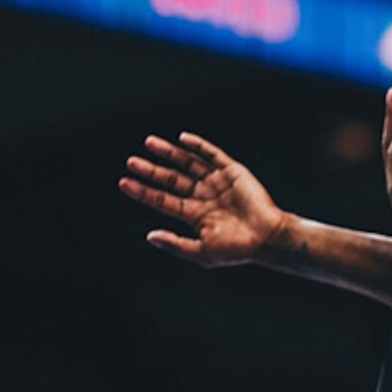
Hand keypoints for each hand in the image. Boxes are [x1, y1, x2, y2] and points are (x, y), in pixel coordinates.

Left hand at [121, 131, 287, 266]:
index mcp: (196, 216)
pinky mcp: (233, 172)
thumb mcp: (201, 252)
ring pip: (188, 164)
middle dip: (152, 171)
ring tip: (149, 143)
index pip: (164, 200)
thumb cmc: (237, 250)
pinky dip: (198, 146)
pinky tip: (182, 139)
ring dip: (169, 154)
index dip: (144, 192)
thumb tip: (150, 236)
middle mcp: (204, 197)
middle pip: (172, 180)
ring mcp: (218, 183)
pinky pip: (212, 155)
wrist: (267, 238)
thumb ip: (175, 244)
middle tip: (131, 162)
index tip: (124, 182)